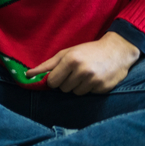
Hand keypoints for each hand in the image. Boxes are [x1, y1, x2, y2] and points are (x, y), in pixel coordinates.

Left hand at [26, 32, 140, 94]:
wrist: (116, 51)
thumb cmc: (87, 51)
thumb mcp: (66, 53)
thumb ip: (47, 65)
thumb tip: (28, 75)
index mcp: (71, 60)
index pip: (52, 81)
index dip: (54, 80)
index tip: (59, 75)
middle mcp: (82, 71)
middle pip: (63, 88)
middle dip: (66, 82)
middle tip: (75, 72)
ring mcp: (94, 80)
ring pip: (75, 93)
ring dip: (77, 86)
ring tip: (85, 75)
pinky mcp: (103, 88)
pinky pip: (88, 94)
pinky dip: (89, 88)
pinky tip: (95, 78)